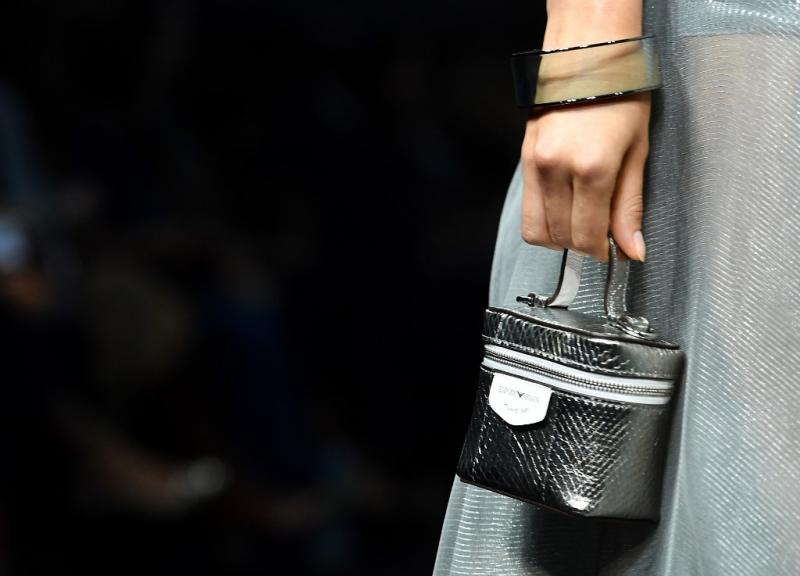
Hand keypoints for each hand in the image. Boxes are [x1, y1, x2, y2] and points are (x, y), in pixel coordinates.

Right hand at [520, 92, 650, 262]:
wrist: (586, 59)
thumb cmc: (620, 97)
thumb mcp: (636, 152)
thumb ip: (629, 206)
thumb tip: (632, 250)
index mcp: (591, 168)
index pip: (586, 236)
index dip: (601, 252)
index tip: (612, 250)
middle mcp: (556, 169)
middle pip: (560, 237)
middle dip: (582, 244)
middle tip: (601, 232)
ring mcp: (535, 165)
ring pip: (537, 230)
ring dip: (560, 236)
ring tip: (581, 220)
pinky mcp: (524, 160)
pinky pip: (527, 209)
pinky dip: (546, 219)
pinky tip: (565, 206)